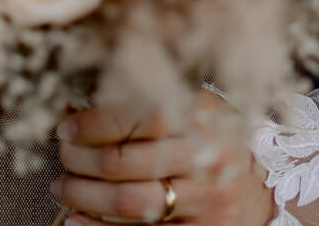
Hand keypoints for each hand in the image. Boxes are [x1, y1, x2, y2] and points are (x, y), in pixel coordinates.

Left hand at [53, 97, 273, 225]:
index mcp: (204, 114)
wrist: (256, 190)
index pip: (139, 114)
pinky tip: (77, 220)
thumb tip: (80, 105)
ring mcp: (206, 198)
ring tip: (63, 185)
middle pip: (125, 161)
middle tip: (62, 155)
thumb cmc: (212, 142)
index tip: (66, 124)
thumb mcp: (193, 112)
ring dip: (83, 195)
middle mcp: (208, 155)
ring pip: (128, 201)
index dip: (94, 122)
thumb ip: (151, 104)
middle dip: (80, 159)